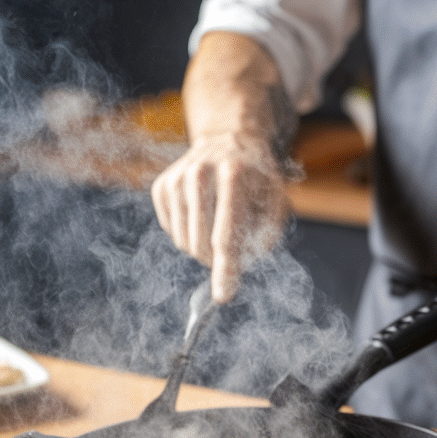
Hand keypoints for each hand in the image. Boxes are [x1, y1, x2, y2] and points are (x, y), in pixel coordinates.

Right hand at [151, 131, 291, 301]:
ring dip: (203, 247)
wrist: (230, 141)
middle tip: (231, 247)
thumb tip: (239, 270)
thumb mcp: (274, 203)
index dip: (226, 270)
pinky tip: (202, 213)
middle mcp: (201, 174)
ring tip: (218, 223)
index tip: (223, 297)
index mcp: (235, 176)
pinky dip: (188, 233)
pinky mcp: (161, 187)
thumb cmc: (257, 180)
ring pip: (184, 243)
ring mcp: (177, 179)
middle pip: (202, 245)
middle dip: (218, 259)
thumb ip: (263, 239)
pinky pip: (172, 233)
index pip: (227, 236)